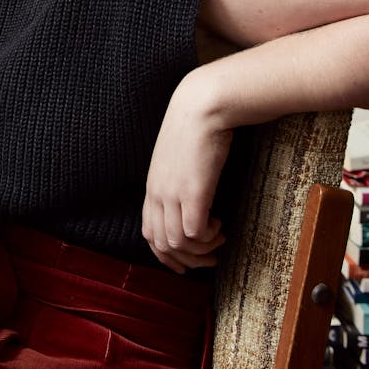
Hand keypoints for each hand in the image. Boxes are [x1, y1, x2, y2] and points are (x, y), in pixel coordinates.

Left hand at [142, 81, 231, 272]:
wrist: (203, 104)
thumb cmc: (196, 126)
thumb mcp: (178, 156)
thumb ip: (178, 176)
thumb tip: (191, 194)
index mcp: (152, 186)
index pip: (148, 234)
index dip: (167, 256)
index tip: (186, 264)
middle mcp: (158, 193)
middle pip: (161, 244)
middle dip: (187, 259)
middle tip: (211, 257)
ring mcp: (174, 194)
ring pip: (177, 243)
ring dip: (201, 249)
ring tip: (219, 238)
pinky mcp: (194, 191)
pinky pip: (195, 232)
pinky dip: (208, 237)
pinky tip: (220, 223)